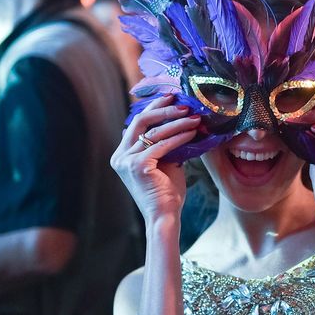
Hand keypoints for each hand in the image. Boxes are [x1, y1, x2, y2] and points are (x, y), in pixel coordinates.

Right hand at [110, 95, 200, 224]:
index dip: (155, 108)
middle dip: (164, 109)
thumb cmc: (167, 191)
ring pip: (154, 132)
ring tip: (195, 117)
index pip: (137, 123)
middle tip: (184, 103)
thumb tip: (181, 120)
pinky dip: (179, 136)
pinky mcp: (138, 166)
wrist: (165, 216)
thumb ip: (165, 143)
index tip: (172, 98)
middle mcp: (120, 156)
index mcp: (123, 153)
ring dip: (177, 122)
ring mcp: (126, 161)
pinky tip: (192, 132)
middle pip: (141, 121)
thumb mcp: (165, 161)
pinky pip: (162, 145)